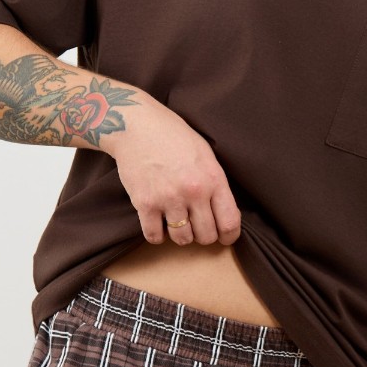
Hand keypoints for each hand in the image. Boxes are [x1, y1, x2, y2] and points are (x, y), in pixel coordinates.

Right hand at [106, 96, 240, 246]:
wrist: (137, 126)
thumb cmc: (173, 137)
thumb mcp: (206, 155)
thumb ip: (215, 183)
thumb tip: (223, 213)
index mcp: (213, 179)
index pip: (229, 222)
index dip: (229, 236)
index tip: (224, 238)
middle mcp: (193, 192)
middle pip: (206, 236)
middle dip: (204, 236)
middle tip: (197, 227)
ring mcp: (168, 199)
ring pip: (182, 239)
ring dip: (181, 235)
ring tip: (178, 223)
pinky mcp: (144, 203)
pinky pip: (154, 236)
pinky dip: (157, 235)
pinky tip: (159, 224)